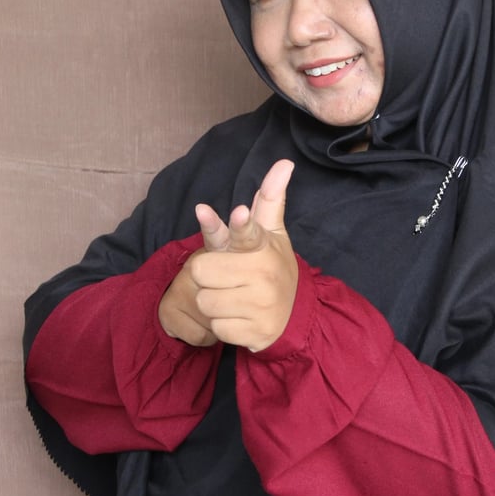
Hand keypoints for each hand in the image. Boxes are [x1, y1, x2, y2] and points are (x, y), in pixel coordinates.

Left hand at [159, 160, 297, 350]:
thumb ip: (269, 200)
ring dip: (212, 302)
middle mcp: (263, 274)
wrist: (294, 315)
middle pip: (200, 271)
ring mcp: (260, 304)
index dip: (240, 223)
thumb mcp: (271, 234)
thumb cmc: (272, 268)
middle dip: (206, 276)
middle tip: (225, 277)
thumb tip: (284, 163)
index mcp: (263, 247)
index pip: (248, 231)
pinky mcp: (255, 332)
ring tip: (233, 298)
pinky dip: (222, 325)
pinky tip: (239, 318)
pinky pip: (216, 327)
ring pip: (205, 301)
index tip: (237, 212)